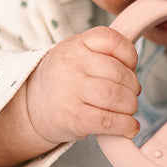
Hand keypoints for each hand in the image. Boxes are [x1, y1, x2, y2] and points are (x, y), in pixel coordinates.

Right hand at [27, 26, 140, 144]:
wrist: (30, 107)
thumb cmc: (64, 79)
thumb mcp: (77, 54)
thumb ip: (105, 55)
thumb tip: (135, 76)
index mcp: (76, 45)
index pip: (112, 40)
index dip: (130, 55)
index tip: (130, 67)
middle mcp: (72, 65)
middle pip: (120, 73)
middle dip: (133, 86)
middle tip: (130, 94)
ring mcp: (71, 92)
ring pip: (117, 97)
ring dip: (130, 106)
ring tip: (127, 109)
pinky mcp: (74, 118)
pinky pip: (109, 120)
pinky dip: (126, 125)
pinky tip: (128, 127)